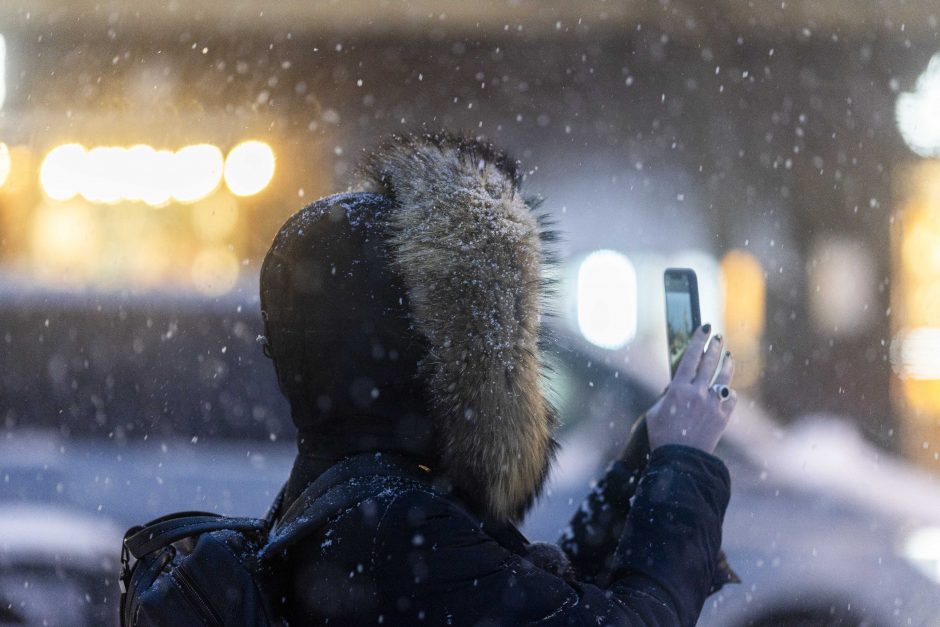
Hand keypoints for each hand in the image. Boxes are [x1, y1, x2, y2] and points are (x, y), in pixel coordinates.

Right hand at [646, 325, 735, 454]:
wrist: (681, 460)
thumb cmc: (662, 436)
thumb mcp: (655, 412)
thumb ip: (666, 396)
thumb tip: (675, 386)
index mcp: (678, 389)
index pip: (690, 357)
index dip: (698, 340)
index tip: (704, 328)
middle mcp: (698, 393)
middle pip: (709, 363)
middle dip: (715, 347)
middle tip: (718, 337)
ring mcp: (713, 404)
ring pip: (724, 378)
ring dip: (727, 365)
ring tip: (729, 356)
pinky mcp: (723, 417)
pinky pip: (731, 399)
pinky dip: (729, 393)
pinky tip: (728, 390)